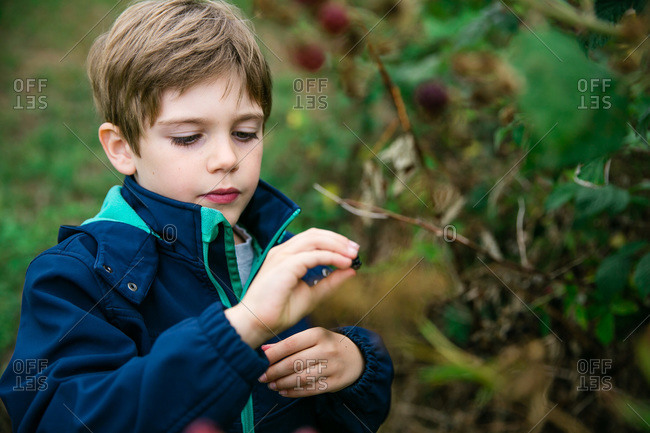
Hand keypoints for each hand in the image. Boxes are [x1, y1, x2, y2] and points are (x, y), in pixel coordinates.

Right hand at [225, 229, 358, 347]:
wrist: (258, 324)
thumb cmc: (279, 311)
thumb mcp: (312, 294)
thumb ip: (330, 281)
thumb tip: (351, 270)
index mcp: (286, 255)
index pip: (313, 238)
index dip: (334, 241)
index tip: (352, 251)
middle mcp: (283, 251)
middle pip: (315, 234)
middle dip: (338, 240)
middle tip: (356, 250)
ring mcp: (282, 256)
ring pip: (315, 240)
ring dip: (337, 245)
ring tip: (353, 255)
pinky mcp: (284, 265)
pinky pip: (313, 255)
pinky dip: (331, 256)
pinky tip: (344, 263)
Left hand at [258, 327, 364, 397]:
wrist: (357, 357)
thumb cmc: (327, 344)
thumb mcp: (312, 337)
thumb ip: (289, 344)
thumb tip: (264, 350)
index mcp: (318, 334)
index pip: (290, 344)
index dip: (273, 354)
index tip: (259, 362)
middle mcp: (326, 350)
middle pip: (294, 363)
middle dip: (274, 371)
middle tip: (261, 377)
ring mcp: (332, 367)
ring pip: (301, 378)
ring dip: (282, 383)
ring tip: (271, 385)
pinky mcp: (335, 382)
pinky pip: (310, 390)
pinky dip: (294, 392)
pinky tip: (283, 391)